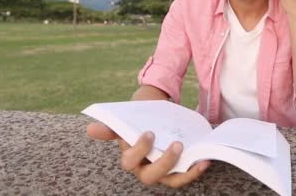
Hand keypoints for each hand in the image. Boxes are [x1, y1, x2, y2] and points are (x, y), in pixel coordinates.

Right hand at [86, 122, 210, 187]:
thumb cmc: (138, 120)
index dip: (139, 150)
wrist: (154, 115)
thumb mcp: (126, 120)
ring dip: (184, 172)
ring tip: (197, 158)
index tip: (150, 132)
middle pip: (151, 176)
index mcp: (130, 158)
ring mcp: (162, 171)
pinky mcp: (177, 169)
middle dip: (164, 163)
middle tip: (177, 144)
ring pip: (171, 180)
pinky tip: (204, 161)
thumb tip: (91, 129)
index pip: (130, 162)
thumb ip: (112, 127)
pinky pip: (185, 176)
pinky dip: (195, 170)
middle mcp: (145, 169)